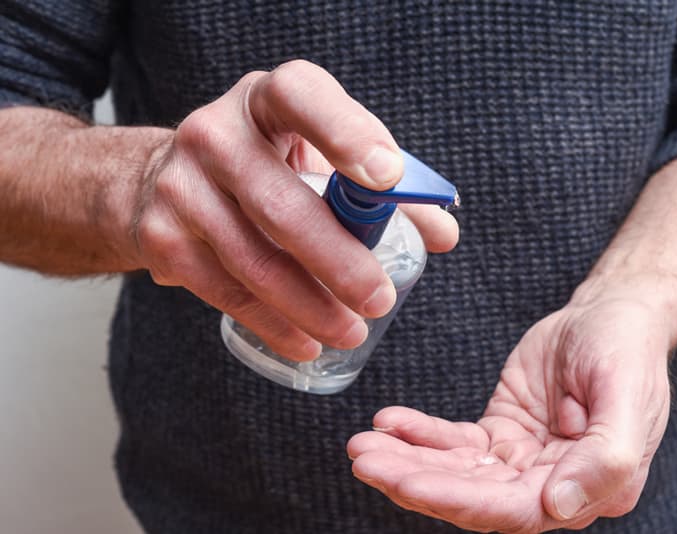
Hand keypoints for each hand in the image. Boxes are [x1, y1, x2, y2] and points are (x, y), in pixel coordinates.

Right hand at [126, 60, 458, 360]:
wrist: (165, 180)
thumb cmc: (268, 165)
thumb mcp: (320, 157)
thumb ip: (382, 190)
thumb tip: (444, 233)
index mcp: (267, 99)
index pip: (302, 96)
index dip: (346, 132)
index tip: (388, 177)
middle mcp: (215, 133)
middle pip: (280, 203)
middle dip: (337, 260)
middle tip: (380, 299)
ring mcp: (180, 185)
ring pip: (253, 259)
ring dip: (309, 306)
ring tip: (352, 331)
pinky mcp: (161, 236)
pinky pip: (225, 291)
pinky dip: (272, 323)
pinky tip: (306, 342)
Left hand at [348, 291, 670, 532]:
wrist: (611, 315)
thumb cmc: (626, 351)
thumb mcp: (628, 397)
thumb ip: (605, 458)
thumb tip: (558, 507)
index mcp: (589, 486)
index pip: (514, 510)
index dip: (457, 499)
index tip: (406, 482)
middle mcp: (550, 483)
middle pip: (472, 495)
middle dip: (414, 480)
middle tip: (365, 460)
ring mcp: (520, 460)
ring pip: (455, 472)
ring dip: (407, 460)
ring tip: (361, 444)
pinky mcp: (499, 434)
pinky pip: (453, 441)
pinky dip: (418, 432)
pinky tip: (389, 421)